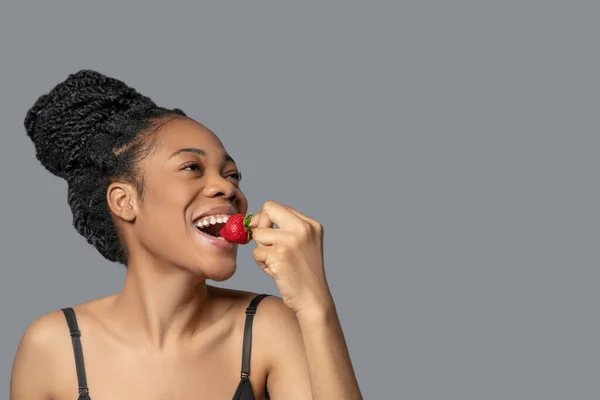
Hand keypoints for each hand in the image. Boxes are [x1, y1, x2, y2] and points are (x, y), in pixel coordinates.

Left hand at [249, 200, 333, 315]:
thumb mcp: (303, 244)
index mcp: (311, 224)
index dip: (266, 218)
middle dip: (260, 227)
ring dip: (262, 250)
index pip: (277, 206)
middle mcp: (303, 229)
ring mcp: (291, 241)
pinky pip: (256, 253)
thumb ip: (284, 228)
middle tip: (266, 244)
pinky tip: (276, 271)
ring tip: (276, 262)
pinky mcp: (279, 255)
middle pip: (267, 210)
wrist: (313, 299)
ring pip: (258, 234)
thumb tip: (253, 220)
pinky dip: (262, 264)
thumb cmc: (304, 273)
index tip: (266, 231)